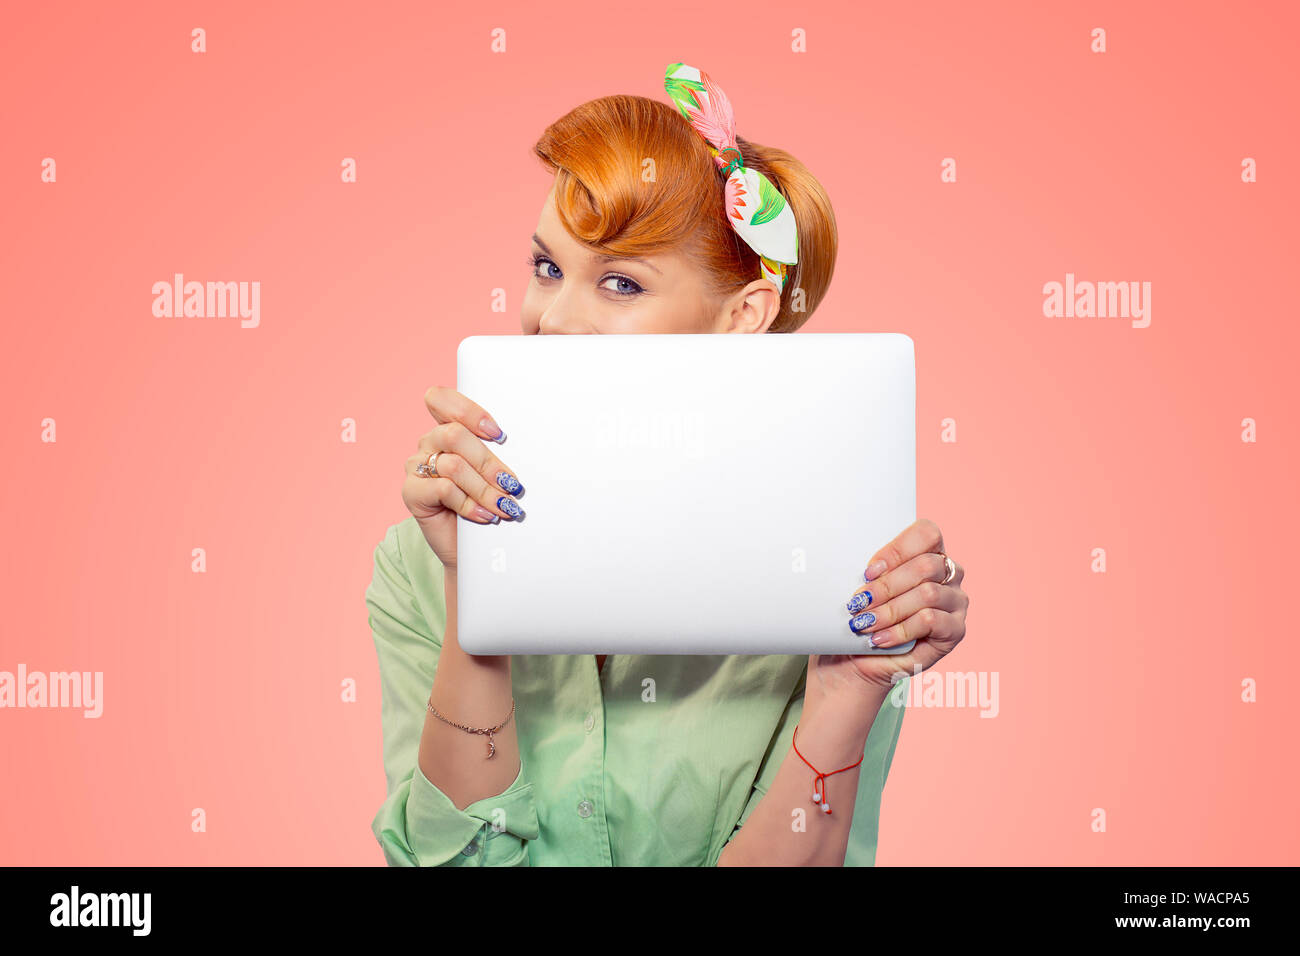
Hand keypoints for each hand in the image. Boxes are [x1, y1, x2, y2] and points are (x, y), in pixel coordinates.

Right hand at [402, 386, 526, 570]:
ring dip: (484, 488)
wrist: (473, 549)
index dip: (469, 412)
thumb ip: (497, 454)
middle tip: (512, 484)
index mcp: (446, 428)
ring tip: (505, 506)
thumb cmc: (487, 505)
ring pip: (453, 465)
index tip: (499, 435)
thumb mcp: (495, 474)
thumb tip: (523, 449)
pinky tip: (485, 516)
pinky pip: (443, 489)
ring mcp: (417, 467)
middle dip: (488, 461)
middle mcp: (429, 443)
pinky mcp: (411, 492)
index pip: (441, 399)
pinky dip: (469, 504)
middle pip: (453, 434)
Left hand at [809, 518, 968, 696]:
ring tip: (863, 623)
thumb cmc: (859, 616)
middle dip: (886, 585)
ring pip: (928, 594)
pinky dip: (900, 630)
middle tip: (858, 602)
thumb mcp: (861, 587)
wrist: (856, 660)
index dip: (897, 550)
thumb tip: (858, 562)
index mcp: (929, 552)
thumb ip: (870, 570)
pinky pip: (931, 621)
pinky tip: (879, 639)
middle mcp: (949, 573)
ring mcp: (956, 601)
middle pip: (926, 565)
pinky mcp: (955, 630)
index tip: (867, 572)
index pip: (927, 533)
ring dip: (889, 610)